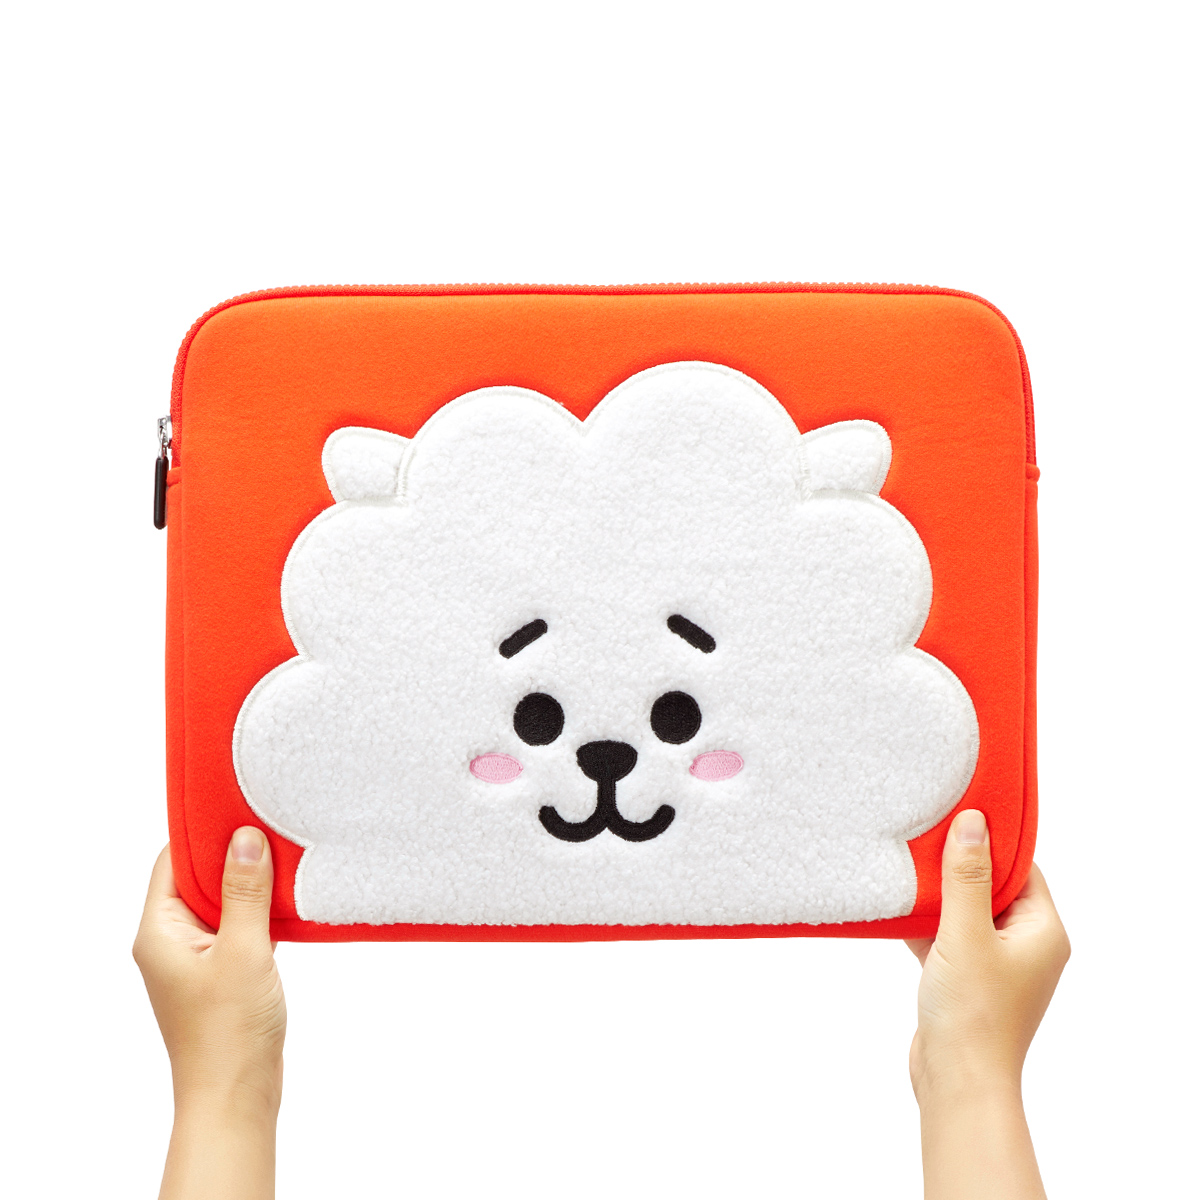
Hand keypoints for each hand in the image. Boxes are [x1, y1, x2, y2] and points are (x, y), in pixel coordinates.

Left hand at [134, 828, 284, 1199]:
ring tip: (285, 859)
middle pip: (197, 878)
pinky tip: (286, 900)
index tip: (239, 808)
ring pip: (221, 901)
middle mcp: (169, 941)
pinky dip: (258, 910)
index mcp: (158, 932)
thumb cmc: (230, 1033)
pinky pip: (235, 925)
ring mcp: (194, 958)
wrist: (236, 1096)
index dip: (204, 833)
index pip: (172, 862)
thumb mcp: (243, 950)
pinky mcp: (219, 972)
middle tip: (271, 826)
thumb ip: (244, 892)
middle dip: (233, 854)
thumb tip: (244, 838)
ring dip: (250, 883)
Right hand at [906, 810, 1069, 1199]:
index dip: (990, 842)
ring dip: (940, 896)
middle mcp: (1027, 946)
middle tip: (926, 836)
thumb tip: (973, 821)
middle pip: (993, 887)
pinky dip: (928, 924)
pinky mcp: (969, 980)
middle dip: (958, 865)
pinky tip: (899, 910)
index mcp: (1043, 932)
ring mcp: (998, 965)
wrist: (955, 1081)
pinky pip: (950, 937)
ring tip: (909, 870)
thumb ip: (967, 875)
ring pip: (967, 912)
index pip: (1021, 869)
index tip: (958, 815)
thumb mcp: (966, 933)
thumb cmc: (972, 1013)